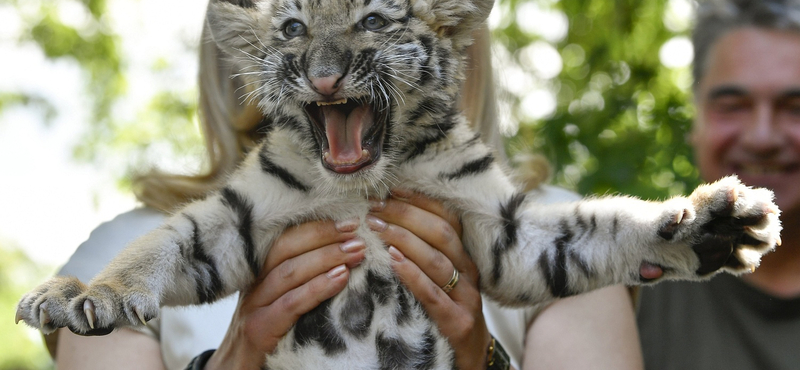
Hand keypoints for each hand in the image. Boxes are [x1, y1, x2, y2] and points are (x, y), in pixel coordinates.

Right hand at [205, 219, 366, 368]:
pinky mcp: (258, 330)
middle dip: (324, 237)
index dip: (317, 228)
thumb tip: (345, 263)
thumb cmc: (268, 337)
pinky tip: (340, 279)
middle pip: (286, 248)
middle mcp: (254, 285)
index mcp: (260, 274)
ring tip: (355, 253)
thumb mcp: (283, 304)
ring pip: (289, 272)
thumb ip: (303, 283)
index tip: (350, 222)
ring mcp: (253, 307)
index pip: (286, 239)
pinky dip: (317, 288)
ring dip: (326, 258)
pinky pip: (289, 304)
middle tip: (357, 234)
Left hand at [368, 190, 491, 369]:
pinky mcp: (458, 322)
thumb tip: (388, 220)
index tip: (393, 191)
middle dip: (407, 216)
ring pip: (437, 260)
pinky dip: (413, 275)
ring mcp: (466, 297)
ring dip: (405, 239)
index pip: (447, 219)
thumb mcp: (440, 278)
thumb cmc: (446, 312)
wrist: (470, 358)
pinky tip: (393, 261)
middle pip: (441, 234)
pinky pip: (433, 294)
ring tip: (377, 228)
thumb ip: (423, 252)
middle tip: (376, 209)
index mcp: (464, 256)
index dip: (421, 202)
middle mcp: (469, 272)